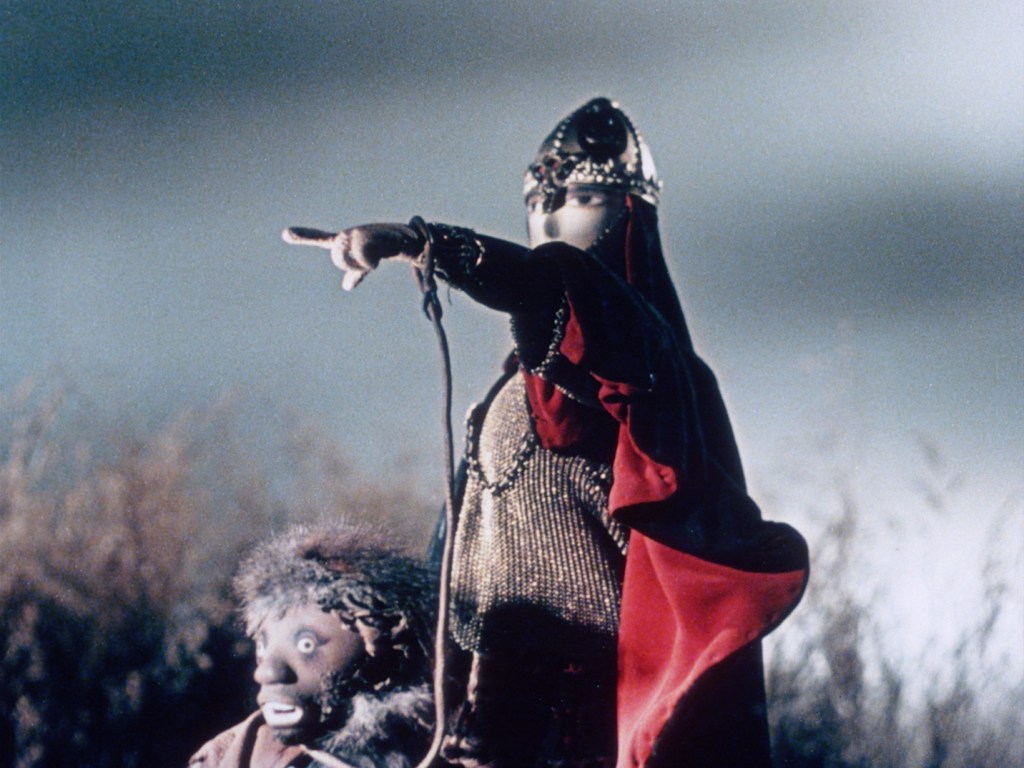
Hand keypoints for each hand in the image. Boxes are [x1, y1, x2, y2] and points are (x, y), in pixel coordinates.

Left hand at [282, 223, 423, 289]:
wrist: (407, 240)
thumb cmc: (385, 249)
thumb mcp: (367, 263)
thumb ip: (355, 272)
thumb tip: (346, 286)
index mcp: (343, 240)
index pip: (322, 239)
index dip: (304, 236)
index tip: (285, 233)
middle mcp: (348, 234)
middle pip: (339, 258)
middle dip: (353, 265)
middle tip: (368, 262)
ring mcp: (358, 233)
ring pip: (351, 258)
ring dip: (365, 264)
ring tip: (376, 257)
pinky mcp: (371, 235)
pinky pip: (363, 257)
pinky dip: (371, 262)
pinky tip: (380, 256)